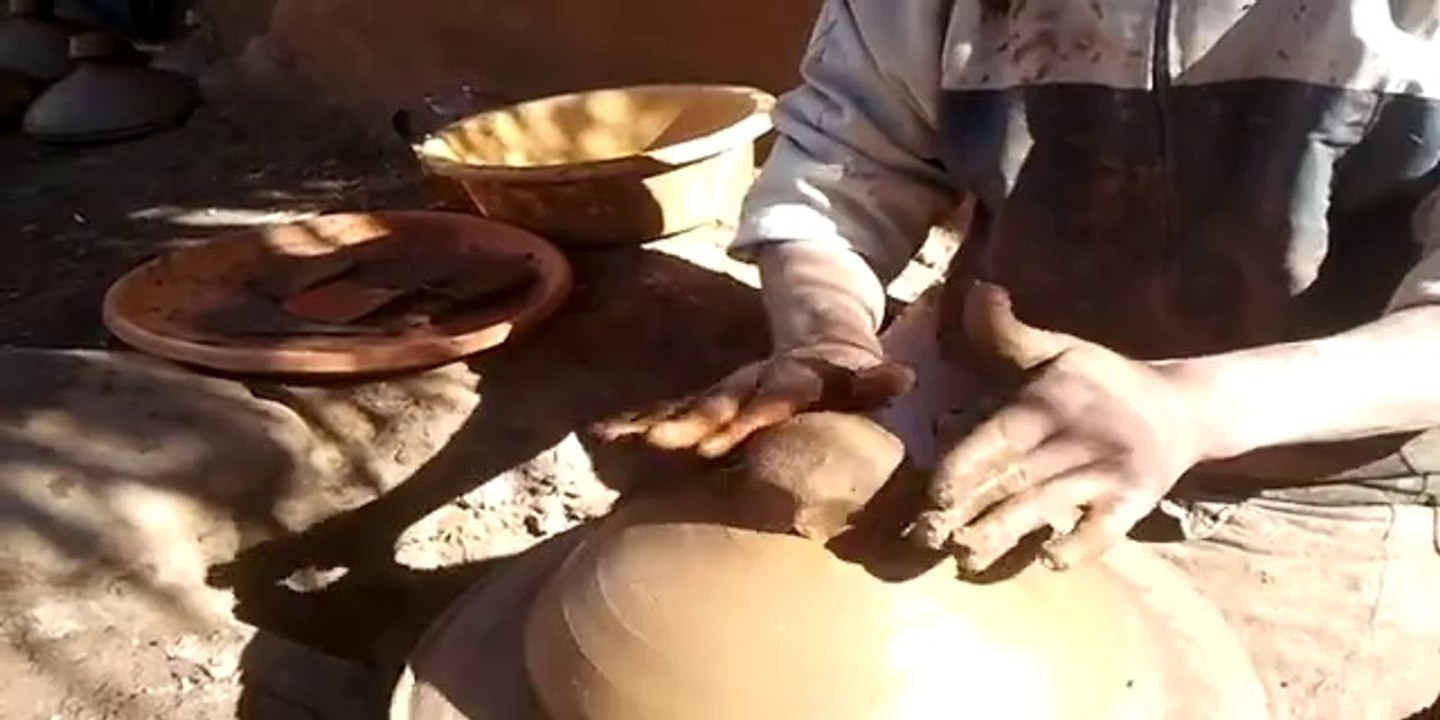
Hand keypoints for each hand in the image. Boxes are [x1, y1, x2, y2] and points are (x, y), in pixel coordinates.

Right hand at [592, 343, 914, 457]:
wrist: (812, 344)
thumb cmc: (842, 375)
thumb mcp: (864, 374)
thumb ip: (875, 381)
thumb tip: (903, 378)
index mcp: (791, 379)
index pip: (776, 396)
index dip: (757, 412)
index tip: (736, 433)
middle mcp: (751, 385)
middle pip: (720, 402)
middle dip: (692, 422)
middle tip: (662, 441)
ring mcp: (726, 395)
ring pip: (687, 409)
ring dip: (656, 425)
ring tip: (617, 439)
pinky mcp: (709, 409)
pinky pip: (670, 417)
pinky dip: (636, 426)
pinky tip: (601, 436)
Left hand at [913, 283, 1210, 571]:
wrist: (1183, 407)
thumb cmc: (1104, 381)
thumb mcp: (1060, 350)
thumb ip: (1010, 333)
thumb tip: (978, 290)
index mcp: (1050, 403)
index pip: (999, 439)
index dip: (963, 467)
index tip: (933, 494)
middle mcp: (1076, 440)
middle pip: (1014, 480)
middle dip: (968, 511)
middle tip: (925, 538)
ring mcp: (1107, 474)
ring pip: (1048, 507)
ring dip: (1006, 535)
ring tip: (966, 559)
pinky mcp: (1134, 503)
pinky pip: (1105, 530)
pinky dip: (1078, 547)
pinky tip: (1046, 563)